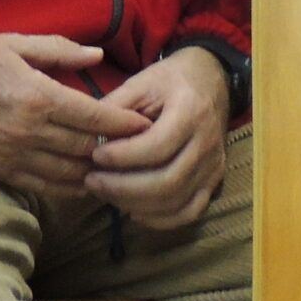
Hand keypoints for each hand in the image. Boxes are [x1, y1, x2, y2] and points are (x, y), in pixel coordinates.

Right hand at [0, 32, 148, 197]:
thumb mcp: (17, 43)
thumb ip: (61, 51)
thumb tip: (98, 57)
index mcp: (36, 97)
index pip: (95, 118)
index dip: (125, 124)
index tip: (146, 124)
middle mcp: (26, 131)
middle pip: (86, 149)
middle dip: (116, 149)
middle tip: (139, 146)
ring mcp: (9, 155)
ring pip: (68, 174)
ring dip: (94, 171)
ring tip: (116, 165)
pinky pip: (41, 186)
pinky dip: (67, 185)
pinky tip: (82, 179)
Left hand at [85, 48, 232, 228]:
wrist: (211, 80)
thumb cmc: (171, 81)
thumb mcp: (141, 82)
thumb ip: (115, 108)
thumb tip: (86, 138)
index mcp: (191, 111)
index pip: (157, 146)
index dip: (122, 157)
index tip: (94, 155)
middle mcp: (207, 142)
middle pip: (166, 181)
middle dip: (122, 187)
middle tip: (92, 181)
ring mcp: (214, 165)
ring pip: (175, 201)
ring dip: (135, 204)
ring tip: (106, 193)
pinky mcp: (214, 181)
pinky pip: (190, 212)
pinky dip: (160, 220)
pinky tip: (134, 211)